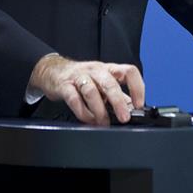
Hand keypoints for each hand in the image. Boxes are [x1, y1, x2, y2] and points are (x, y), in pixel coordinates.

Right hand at [28, 54, 144, 124]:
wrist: (53, 71)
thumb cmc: (82, 78)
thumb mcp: (102, 83)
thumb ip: (117, 96)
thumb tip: (132, 110)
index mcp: (109, 69)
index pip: (129, 72)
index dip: (137, 87)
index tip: (139, 104)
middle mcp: (96, 70)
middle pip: (110, 83)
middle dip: (118, 102)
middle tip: (124, 118)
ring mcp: (80, 77)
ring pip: (92, 91)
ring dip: (99, 110)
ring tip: (103, 123)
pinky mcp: (65, 86)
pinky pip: (74, 99)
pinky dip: (82, 112)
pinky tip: (88, 120)